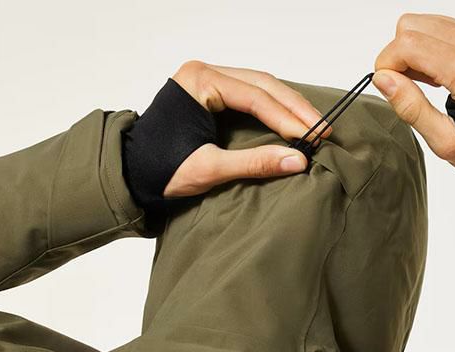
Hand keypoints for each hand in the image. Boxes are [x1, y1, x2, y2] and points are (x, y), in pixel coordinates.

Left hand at [163, 61, 331, 197]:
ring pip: (259, 87)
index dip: (288, 118)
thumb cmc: (161, 169)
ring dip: (287, 106)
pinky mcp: (210, 95)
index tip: (313, 137)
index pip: (255, 96)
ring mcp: (207, 81)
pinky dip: (272, 110)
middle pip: (262, 84)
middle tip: (322, 129)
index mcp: (199, 82)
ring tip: (312, 126)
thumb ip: (254, 163)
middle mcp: (204, 73)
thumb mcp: (209, 168)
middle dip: (294, 108)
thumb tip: (298, 161)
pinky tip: (290, 122)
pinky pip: (250, 96)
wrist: (132, 175)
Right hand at [373, 13, 454, 175]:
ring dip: (413, 51)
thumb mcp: (444, 141)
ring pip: (424, 22)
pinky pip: (443, 26)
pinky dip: (430, 47)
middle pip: (411, 26)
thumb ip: (411, 108)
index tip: (390, 89)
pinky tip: (439, 75)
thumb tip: (383, 79)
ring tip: (424, 83)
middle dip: (398, 56)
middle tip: (407, 88)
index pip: (407, 45)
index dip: (387, 66)